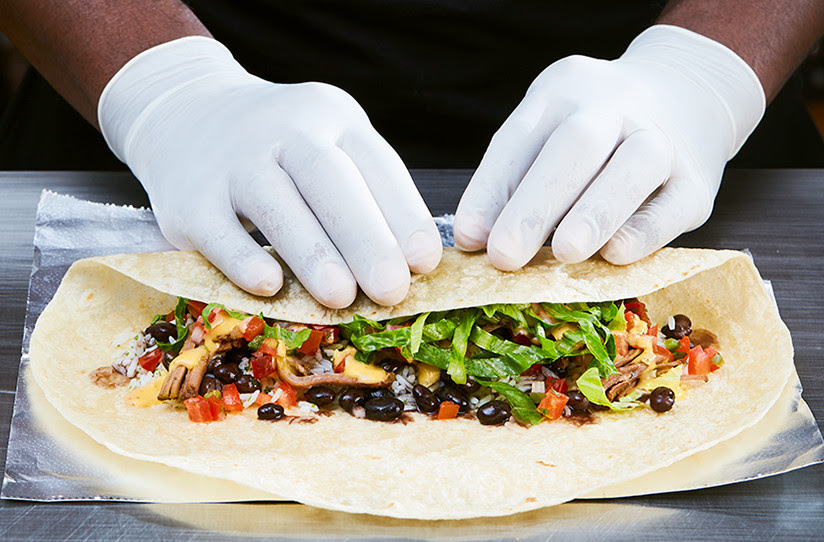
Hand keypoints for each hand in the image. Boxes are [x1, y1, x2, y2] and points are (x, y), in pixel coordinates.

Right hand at [98, 37, 441, 307]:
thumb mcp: (328, 147)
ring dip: (312, 253)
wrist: (185, 113)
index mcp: (331, 118)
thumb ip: (366, 196)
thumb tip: (410, 267)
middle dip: (365, 238)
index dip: (405, 215)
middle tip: (392, 290)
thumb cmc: (280, 151)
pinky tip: (269, 286)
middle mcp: (282, 131)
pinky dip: (243, 258)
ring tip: (342, 297)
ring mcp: (231, 162)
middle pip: (328, 179)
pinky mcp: (188, 200)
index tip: (426, 263)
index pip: (376, 164)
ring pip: (275, 204)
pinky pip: (218, 231)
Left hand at [454, 25, 764, 268]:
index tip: (469, 237)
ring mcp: (662, 138)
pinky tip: (616, 254)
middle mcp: (614, 106)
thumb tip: (477, 239)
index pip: (519, 139)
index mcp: (562, 93)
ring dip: (594, 213)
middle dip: (535, 205)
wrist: (687, 94)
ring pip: (633, 167)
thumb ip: (515, 178)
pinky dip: (645, 230)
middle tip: (504, 255)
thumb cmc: (596, 130)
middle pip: (575, 147)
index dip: (491, 190)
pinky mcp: (697, 181)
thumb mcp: (548, 130)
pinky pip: (673, 204)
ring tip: (563, 254)